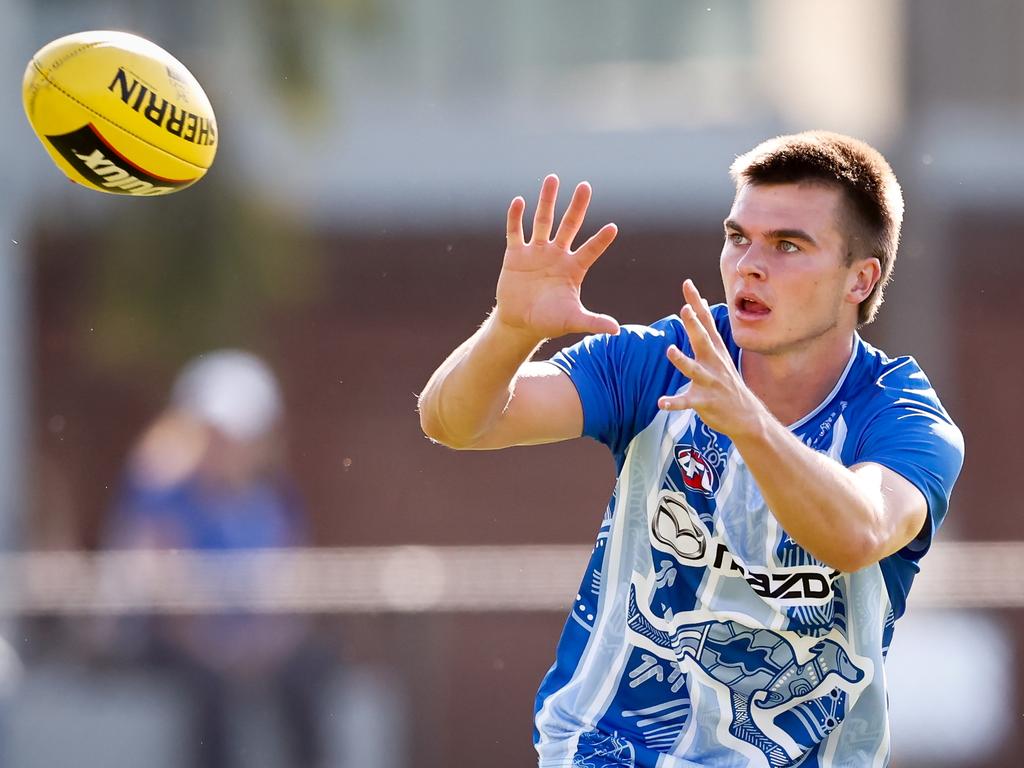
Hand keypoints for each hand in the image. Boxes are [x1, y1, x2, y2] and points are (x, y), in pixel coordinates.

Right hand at [494, 174, 619, 340]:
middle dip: (577, 207)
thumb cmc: (549, 321)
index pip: (591, 250)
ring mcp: (536, 252)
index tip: (613, 228)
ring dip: (547, 201)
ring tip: (552, 178)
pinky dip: (516, 217)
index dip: (601, 240)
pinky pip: (515, 232)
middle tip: (586, 186)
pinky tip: (518, 201)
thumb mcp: (572, 321)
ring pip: (543, 221)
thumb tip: (616, 330)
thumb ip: (593, 322)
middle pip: (569, 225)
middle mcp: (557, 255)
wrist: (520, 323)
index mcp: (574, 268)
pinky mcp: (515, 254)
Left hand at [658, 280, 764, 436]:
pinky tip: (662, 402)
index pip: (705, 321)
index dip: (696, 303)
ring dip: (682, 360)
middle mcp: (713, 363)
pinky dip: (674, 402)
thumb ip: (707, 329)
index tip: (687, 284)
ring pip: (694, 369)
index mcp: (715, 350)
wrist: (746, 416)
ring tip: (670, 351)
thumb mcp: (720, 352)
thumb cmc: (727, 381)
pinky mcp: (704, 401)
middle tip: (684, 309)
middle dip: (694, 325)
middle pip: (703, 340)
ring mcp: (710, 382)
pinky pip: (687, 402)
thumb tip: (700, 304)